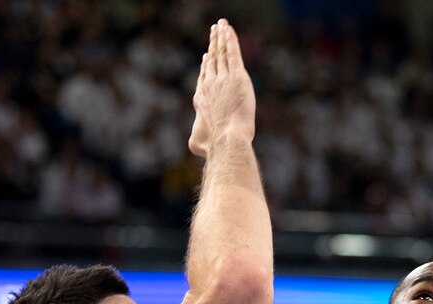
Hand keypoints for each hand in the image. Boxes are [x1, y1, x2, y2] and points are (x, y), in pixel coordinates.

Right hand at [188, 19, 255, 157]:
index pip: (204, 77)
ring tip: (220, 26)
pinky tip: (228, 29)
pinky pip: (232, 53)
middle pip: (212, 60)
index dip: (206, 66)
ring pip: (221, 53)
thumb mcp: (198, 143)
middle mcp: (209, 85)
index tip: (206, 56)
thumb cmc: (214, 145)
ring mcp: (222, 79)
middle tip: (213, 32)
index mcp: (201, 98)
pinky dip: (230, 40)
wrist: (226, 138)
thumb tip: (195, 148)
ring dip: (220, 37)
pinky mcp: (236, 77)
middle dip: (213, 44)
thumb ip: (196, 139)